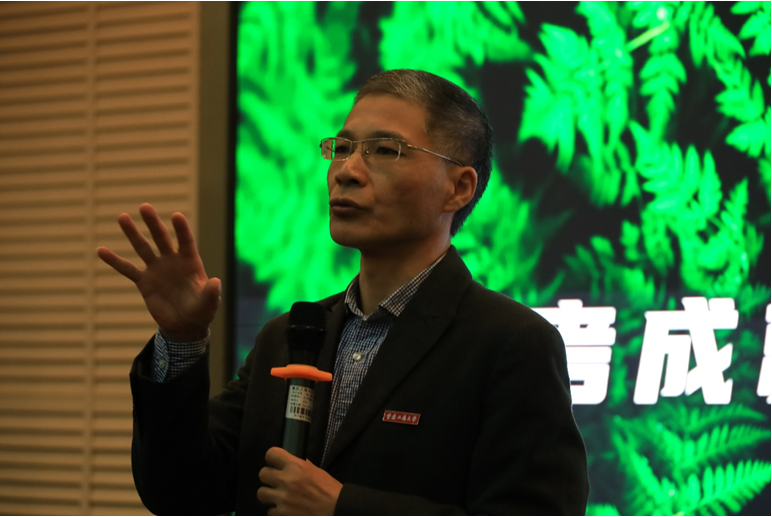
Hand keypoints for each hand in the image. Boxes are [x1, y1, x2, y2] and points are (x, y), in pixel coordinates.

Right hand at [96, 203, 220, 340]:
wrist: (185, 324)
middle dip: (153, 223)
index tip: (176, 215)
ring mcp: (157, 270)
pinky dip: (115, 261)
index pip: (186, 242)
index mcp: (190, 262)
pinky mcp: (144, 282)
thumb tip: (216, 282)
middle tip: (144, 206)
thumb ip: (211, 293)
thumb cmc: (201, 311)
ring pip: (143, 248)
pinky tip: (101, 250)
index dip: (182, 229)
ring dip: (133, 234)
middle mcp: (172, 261)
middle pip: (161, 238)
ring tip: (122, 217)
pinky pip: (127, 270)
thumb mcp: (209, 304)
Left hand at [257, 447, 341, 515]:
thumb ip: (299, 467)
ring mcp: (283, 499)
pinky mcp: (282, 514)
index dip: (272, 459)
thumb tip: (288, 464)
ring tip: (278, 498)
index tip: (274, 463)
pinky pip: (269, 511)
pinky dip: (276, 512)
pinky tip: (286, 510)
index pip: (271, 454)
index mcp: (296, 466)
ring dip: (269, 496)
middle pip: (262, 474)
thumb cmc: (330, 490)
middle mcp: (287, 480)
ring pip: (261, 493)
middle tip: (277, 483)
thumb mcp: (315, 471)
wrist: (337, 509)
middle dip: (269, 478)